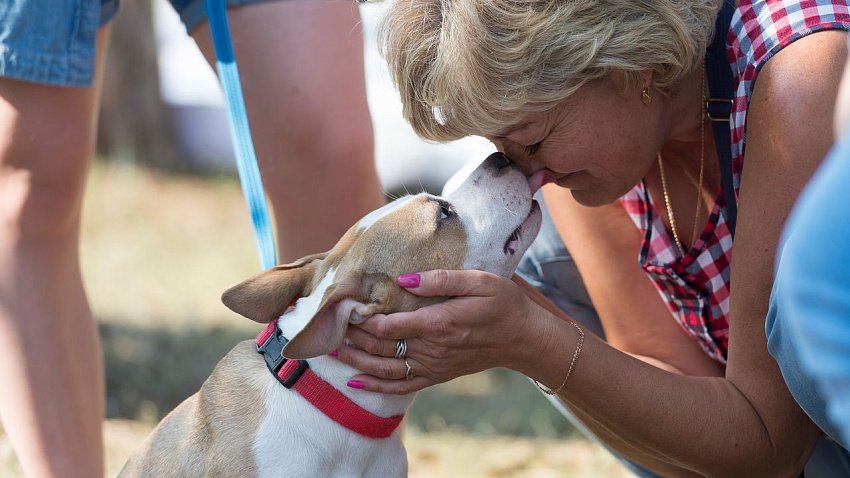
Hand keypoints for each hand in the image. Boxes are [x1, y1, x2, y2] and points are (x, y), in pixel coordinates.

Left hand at [336, 269, 542, 393]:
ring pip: (385, 368)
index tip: (345, 304)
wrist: (523, 338)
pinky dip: (376, 386)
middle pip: (382, 346)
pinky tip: (355, 380)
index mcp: (439, 323)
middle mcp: (432, 349)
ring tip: (332, 349)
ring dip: (356, 360)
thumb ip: (442, 279)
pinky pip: (401, 386)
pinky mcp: (436, 375)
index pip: (389, 325)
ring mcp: (433, 366)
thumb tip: (404, 279)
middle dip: (353, 336)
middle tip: (330, 323)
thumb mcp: (480, 281)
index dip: (363, 317)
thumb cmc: (502, 304)